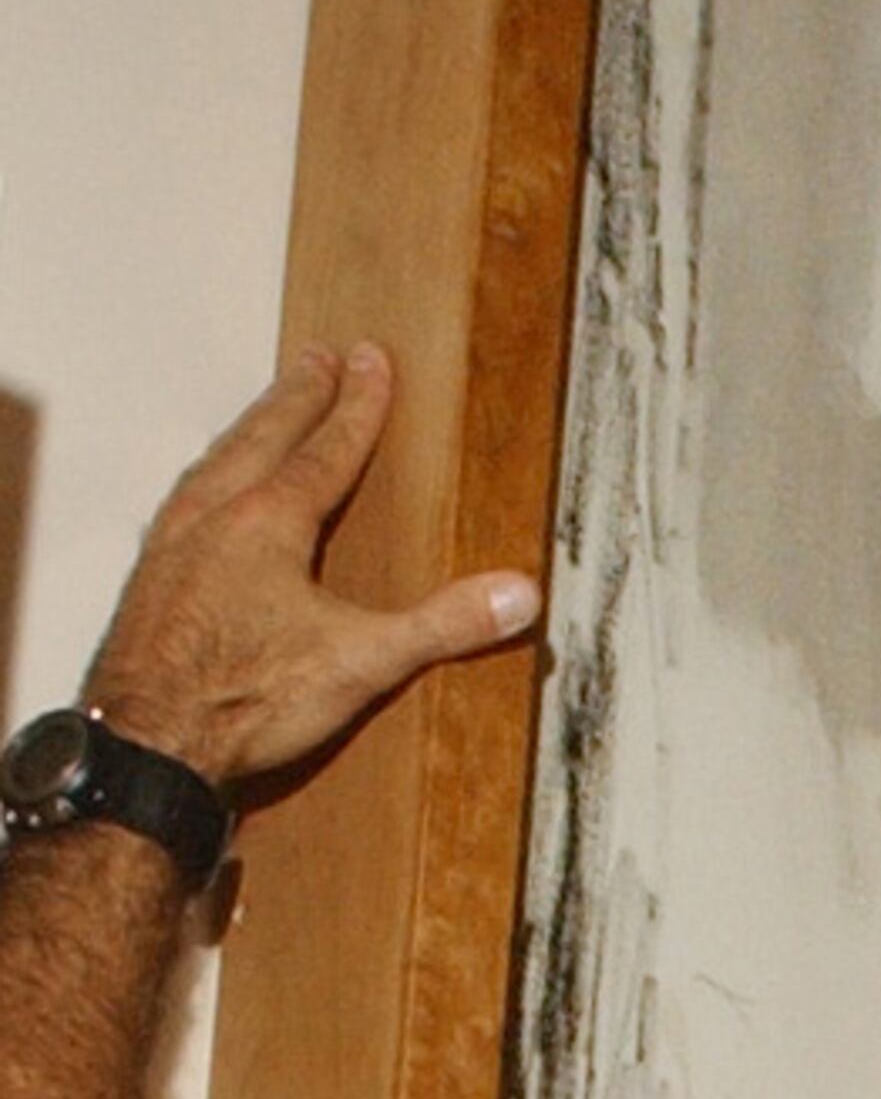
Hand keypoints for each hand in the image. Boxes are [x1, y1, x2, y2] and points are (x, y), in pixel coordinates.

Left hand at [81, 346, 539, 788]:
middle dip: (297, 395)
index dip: (356, 407)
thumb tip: (516, 596)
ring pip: (217, 461)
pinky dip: (207, 477)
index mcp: (269, 522)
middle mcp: (215, 515)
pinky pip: (185, 500)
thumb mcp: (363, 662)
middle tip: (317, 358)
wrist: (148, 740)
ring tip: (265, 412)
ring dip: (248, 429)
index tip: (370, 362)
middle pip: (263, 436)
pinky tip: (207, 496)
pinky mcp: (151, 576)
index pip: (325, 450)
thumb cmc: (242, 699)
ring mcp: (175, 542)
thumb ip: (442, 625)